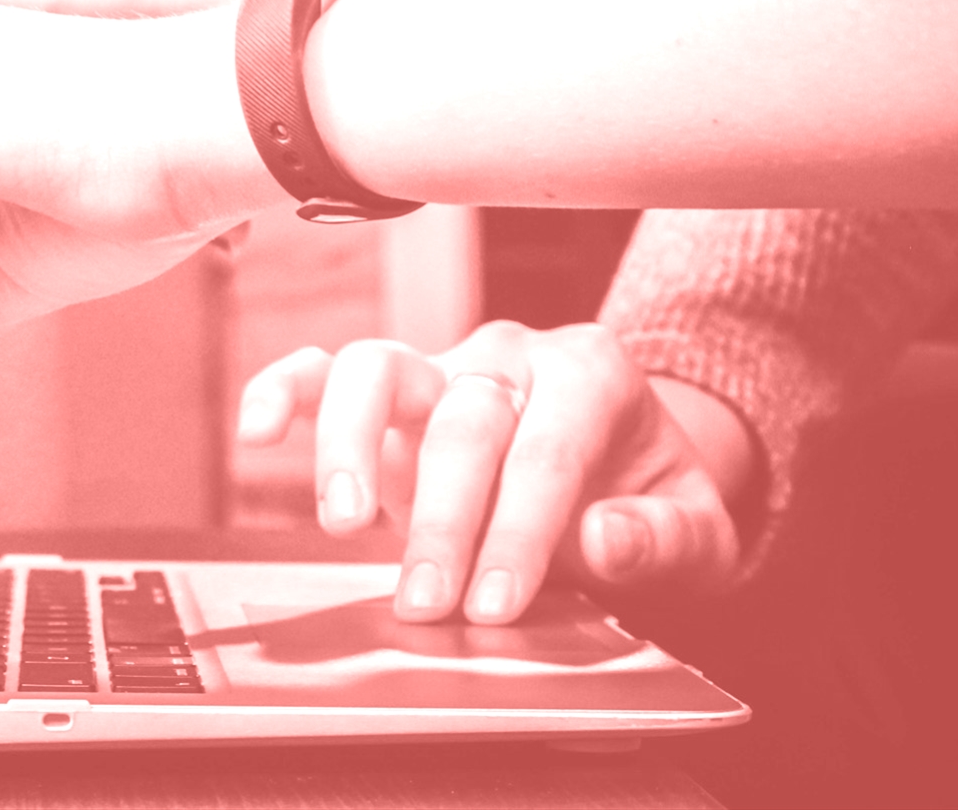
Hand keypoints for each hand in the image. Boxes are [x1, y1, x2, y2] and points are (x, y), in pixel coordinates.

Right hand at [236, 320, 753, 622]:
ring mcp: (441, 364)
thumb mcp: (698, 530)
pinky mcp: (389, 390)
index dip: (519, 530)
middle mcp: (509, 356)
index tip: (497, 602)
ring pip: (379, 369)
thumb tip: (603, 537)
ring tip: (343, 520)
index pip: (547, 450)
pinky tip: (258, 431)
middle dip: (443, 520)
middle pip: (464, 422)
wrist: (623, 465)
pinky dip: (285, 391)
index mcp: (592, 374)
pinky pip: (325, 369)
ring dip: (351, 445)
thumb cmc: (647, 498)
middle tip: (428, 600)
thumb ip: (663, 537)